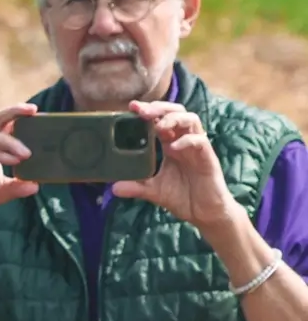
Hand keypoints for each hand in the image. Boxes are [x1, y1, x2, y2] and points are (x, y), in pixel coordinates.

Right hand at [0, 102, 43, 240]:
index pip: (3, 123)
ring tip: (27, 154)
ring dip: (11, 142)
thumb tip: (35, 185)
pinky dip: (1, 156)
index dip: (18, 115)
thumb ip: (16, 187)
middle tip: (33, 110)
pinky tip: (14, 161)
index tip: (36, 111)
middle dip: (14, 111)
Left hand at [112, 99, 241, 234]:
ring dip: (174, 119)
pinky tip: (174, 147)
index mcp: (171, 145)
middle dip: (160, 108)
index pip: (161, 120)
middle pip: (177, 112)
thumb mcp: (153, 191)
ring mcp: (197, 148)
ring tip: (159, 126)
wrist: (204, 213)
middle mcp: (184, 142)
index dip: (148, 111)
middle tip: (142, 111)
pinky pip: (200, 142)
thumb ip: (135, 187)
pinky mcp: (208, 158)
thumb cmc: (182, 197)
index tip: (131, 107)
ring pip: (191, 120)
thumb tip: (113, 188)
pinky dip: (187, 140)